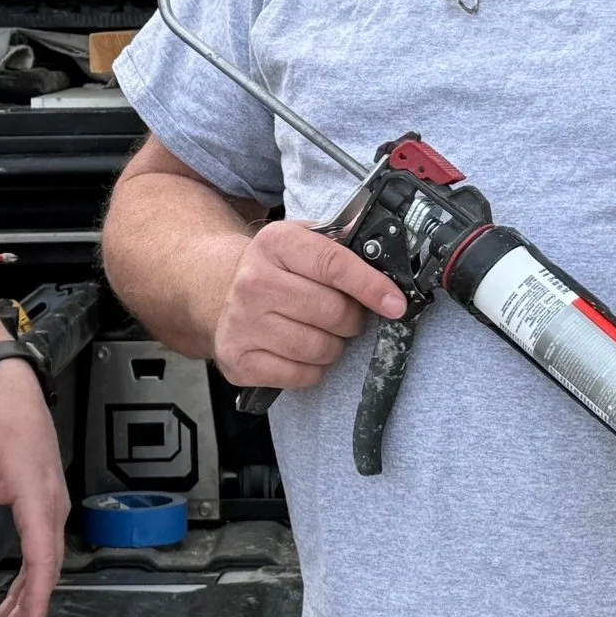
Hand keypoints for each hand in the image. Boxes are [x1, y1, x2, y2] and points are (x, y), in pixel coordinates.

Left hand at [0, 358, 68, 616]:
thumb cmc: (0, 423)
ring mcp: (51, 505)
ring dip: (28, 593)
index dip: (35, 594)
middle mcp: (52, 505)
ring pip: (44, 559)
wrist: (15, 394)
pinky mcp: (44, 504)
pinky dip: (30, 573)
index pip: (41, 556)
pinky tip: (17, 592)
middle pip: (46, 566)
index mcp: (38, 497)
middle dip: (29, 604)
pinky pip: (41, 546)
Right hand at [212, 220, 406, 389]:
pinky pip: (301, 374)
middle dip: (352, 319)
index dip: (370, 285)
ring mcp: (242, 323)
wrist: (220, 292)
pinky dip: (313, 369)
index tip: (395, 303)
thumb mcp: (301, 242)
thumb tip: (384, 254)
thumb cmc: (276, 269)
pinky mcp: (238, 359)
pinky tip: (302, 352)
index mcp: (275, 244)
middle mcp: (253, 281)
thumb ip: (340, 245)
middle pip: (332, 311)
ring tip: (323, 333)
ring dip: (334, 346)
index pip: (333, 264)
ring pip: (319, 347)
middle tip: (346, 316)